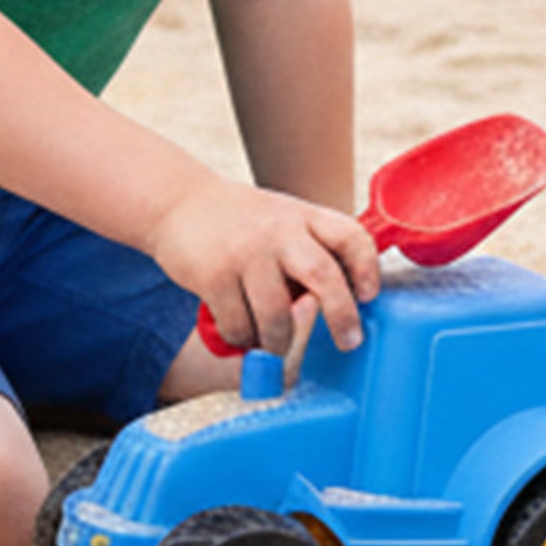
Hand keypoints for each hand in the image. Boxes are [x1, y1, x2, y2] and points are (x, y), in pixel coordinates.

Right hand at [154, 178, 381, 357]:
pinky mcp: (214, 276)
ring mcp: (245, 253)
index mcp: (302, 216)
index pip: (350, 235)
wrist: (177, 202)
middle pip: (323, 276)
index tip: (369, 295)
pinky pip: (239, 325)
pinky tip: (240, 330)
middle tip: (349, 342)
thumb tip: (338, 301)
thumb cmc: (239, 220)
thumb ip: (309, 247)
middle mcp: (278, 231)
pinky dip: (242, 337)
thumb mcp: (281, 217)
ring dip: (279, 340)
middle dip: (342, 315)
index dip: (366, 267)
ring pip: (277, 316)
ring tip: (275, 343)